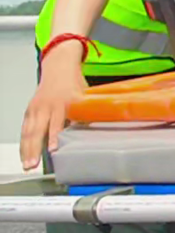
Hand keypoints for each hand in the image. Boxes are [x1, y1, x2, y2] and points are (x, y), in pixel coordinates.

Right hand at [20, 44, 87, 170]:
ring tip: (28, 166)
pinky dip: (23, 143)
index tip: (53, 149)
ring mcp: (36, 108)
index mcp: (64, 101)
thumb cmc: (74, 83)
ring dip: (27, 150)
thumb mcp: (85, 96)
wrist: (59, 67)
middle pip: (38, 129)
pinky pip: (25, 129)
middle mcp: (47, 105)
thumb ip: (87, 113)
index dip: (55, 136)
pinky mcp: (29, 110)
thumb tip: (94, 133)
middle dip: (35, 148)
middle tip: (33, 165)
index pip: (57, 122)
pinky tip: (24, 156)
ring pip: (29, 131)